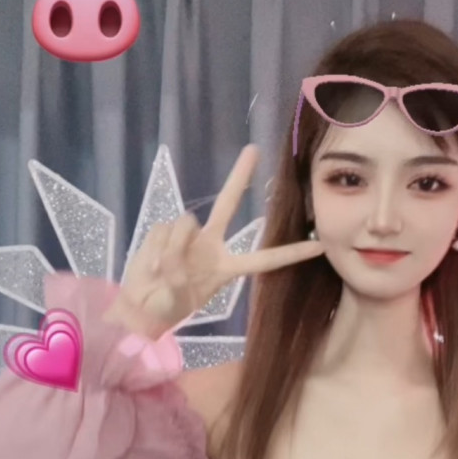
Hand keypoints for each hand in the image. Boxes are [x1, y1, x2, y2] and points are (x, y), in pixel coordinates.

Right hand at [113, 144, 324, 338]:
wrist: (137, 308)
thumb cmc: (166, 307)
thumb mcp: (179, 297)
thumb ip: (178, 267)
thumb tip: (175, 240)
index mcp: (226, 268)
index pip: (264, 260)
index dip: (291, 254)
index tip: (319, 246)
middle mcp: (211, 245)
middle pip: (227, 206)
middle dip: (239, 177)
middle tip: (253, 149)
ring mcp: (187, 236)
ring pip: (184, 224)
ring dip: (169, 248)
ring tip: (160, 272)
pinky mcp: (163, 231)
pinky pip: (161, 230)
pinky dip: (153, 249)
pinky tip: (150, 264)